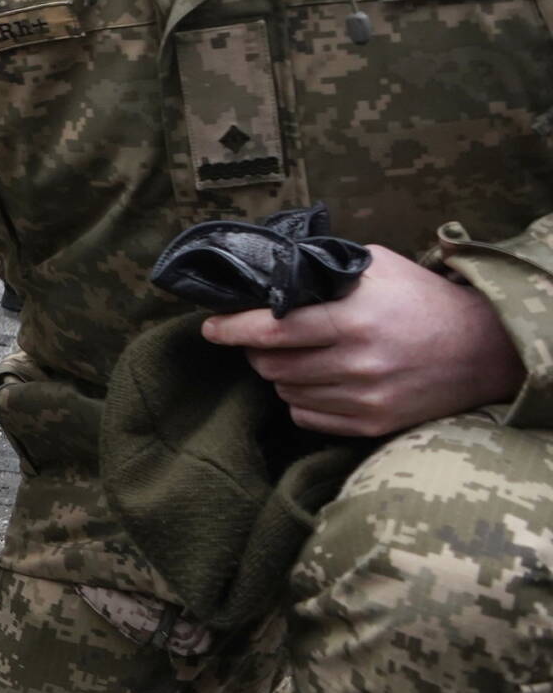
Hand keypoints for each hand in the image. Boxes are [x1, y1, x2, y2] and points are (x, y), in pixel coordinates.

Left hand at [202, 244, 525, 436]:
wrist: (483, 350)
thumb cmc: (423, 300)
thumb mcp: (377, 267)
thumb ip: (323, 268)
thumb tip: (268, 270)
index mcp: (354, 319)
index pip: (273, 328)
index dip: (232, 329)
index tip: (210, 327)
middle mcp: (358, 363)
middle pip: (271, 364)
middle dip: (256, 349)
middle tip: (262, 336)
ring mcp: (365, 399)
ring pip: (285, 391)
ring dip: (279, 373)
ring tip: (298, 355)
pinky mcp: (372, 425)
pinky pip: (306, 417)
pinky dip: (300, 400)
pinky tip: (317, 381)